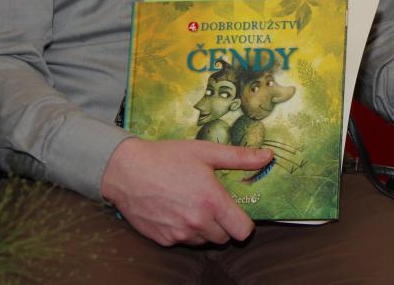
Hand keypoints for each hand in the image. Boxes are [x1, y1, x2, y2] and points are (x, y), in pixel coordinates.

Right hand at [100, 137, 271, 245]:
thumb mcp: (206, 151)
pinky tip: (177, 211)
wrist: (126, 171)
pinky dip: (185, 231)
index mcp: (212, 202)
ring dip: (205, 229)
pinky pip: (183, 242)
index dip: (245, 223)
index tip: (239, 212)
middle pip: (224, 238)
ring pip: (204, 241)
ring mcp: (178, 234)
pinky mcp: (162, 239)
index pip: (243, 231)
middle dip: (224, 224)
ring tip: (194, 205)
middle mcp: (197, 222)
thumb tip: (267, 157)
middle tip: (214, 204)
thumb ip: (240, 157)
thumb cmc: (167, 157)